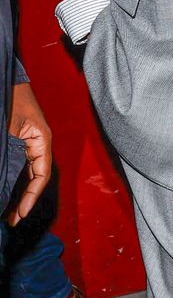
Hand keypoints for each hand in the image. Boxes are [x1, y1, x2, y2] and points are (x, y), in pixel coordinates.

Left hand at [5, 83, 51, 225]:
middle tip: (11, 219)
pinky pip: (21, 163)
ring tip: (9, 211)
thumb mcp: (8, 130)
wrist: (5, 77)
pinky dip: (16, 178)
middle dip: (24, 199)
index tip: (20, 214)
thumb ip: (10, 156)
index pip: (41, 175)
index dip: (31, 197)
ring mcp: (30, 140)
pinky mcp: (20, 138)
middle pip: (35, 177)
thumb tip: (5, 181)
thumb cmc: (9, 98)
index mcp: (42, 139)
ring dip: (19, 191)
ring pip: (28, 171)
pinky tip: (7, 189)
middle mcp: (39, 142)